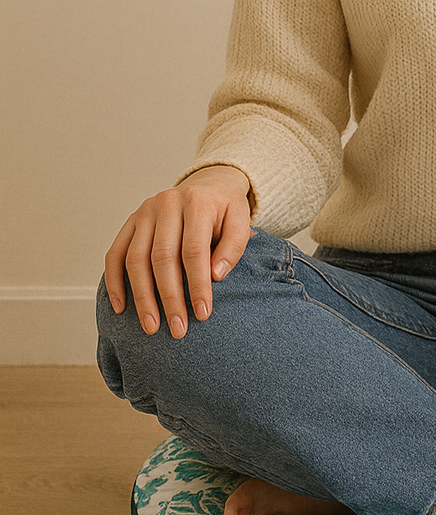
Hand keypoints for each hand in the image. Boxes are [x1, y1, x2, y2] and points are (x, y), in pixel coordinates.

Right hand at [103, 165, 252, 338]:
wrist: (210, 186)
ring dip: (142, 297)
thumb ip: (233, 247)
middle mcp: (166, 203)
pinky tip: (120, 308)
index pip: (194, 251)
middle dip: (169, 298)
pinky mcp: (130, 221)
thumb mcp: (241, 222)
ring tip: (151, 327)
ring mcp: (144, 212)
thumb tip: (215, 275)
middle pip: (162, 258)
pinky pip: (114, 254)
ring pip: (135, 259)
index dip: (197, 285)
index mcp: (197, 202)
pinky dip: (114, 282)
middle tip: (178, 329)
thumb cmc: (226, 212)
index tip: (202, 314)